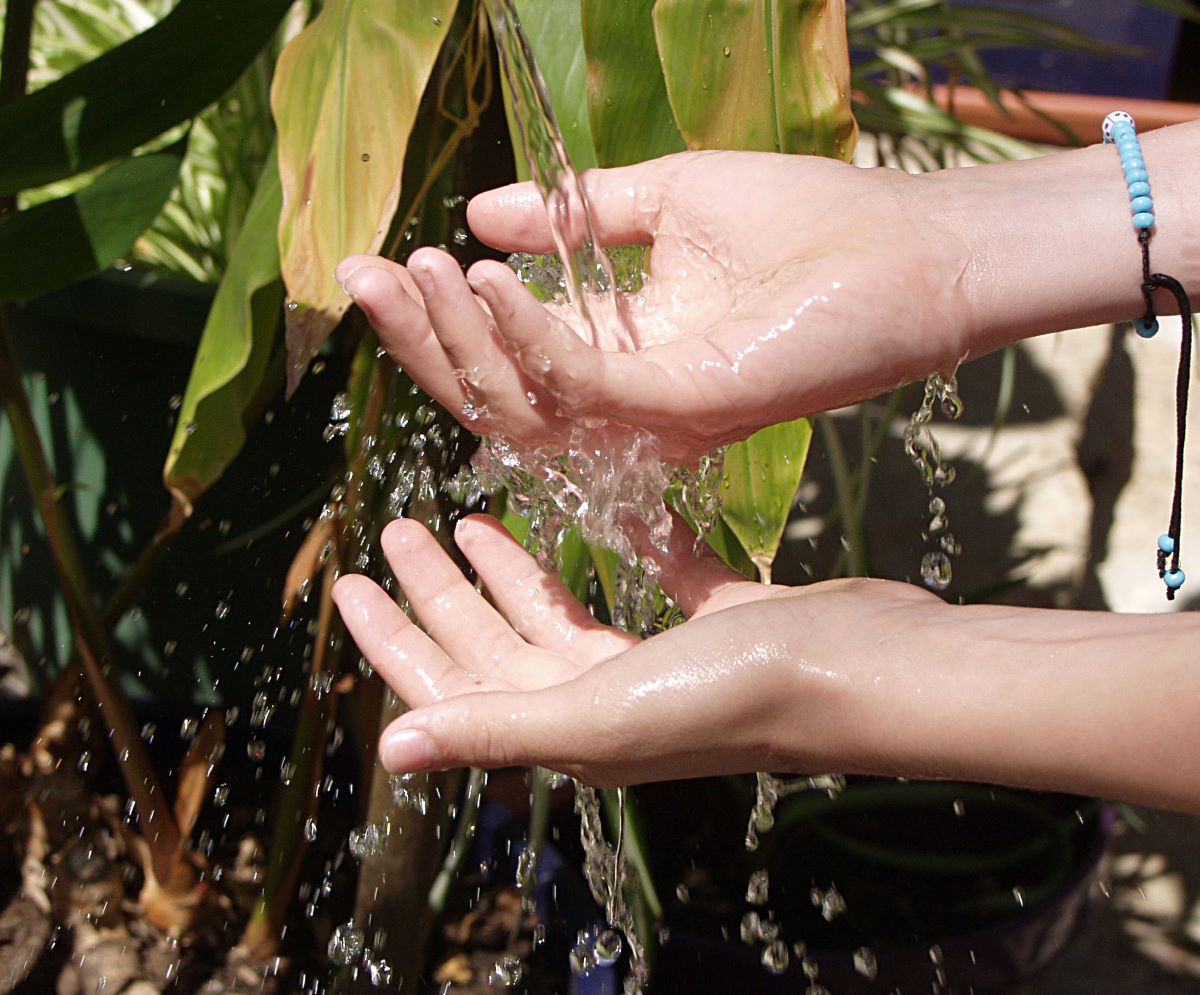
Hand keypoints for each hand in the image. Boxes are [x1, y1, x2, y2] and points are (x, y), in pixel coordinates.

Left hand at [332, 511, 941, 785]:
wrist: (874, 670)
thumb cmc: (738, 693)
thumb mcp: (600, 712)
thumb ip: (497, 726)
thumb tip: (390, 751)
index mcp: (569, 726)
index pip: (454, 684)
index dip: (396, 636)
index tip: (349, 579)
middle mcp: (609, 702)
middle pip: (498, 643)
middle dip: (443, 590)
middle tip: (397, 528)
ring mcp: (665, 663)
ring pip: (562, 612)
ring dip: (512, 570)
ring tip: (469, 517)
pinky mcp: (718, 622)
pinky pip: (650, 577)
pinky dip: (620, 544)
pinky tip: (598, 505)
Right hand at [336, 151, 971, 461]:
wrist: (907, 244)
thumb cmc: (803, 222)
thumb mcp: (666, 204)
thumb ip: (573, 221)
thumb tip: (479, 212)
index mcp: (617, 358)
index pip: (503, 358)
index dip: (435, 318)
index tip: (375, 262)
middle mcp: (626, 404)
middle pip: (494, 398)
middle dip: (421, 341)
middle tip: (358, 278)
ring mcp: (657, 417)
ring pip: (525, 409)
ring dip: (462, 340)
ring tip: (419, 270)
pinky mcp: (690, 409)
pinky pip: (587, 390)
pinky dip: (530, 339)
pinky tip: (488, 279)